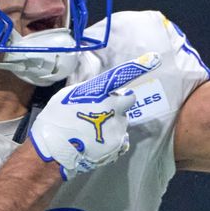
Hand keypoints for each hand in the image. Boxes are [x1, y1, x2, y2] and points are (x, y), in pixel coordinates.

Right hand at [29, 53, 160, 179]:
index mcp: (99, 92)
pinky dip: (111, 139)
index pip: (120, 76)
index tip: (155, 58)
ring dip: (112, 123)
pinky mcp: (119, 145)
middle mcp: (113, 108)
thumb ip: (89, 91)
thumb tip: (100, 90)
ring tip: (91, 132)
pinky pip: (120, 138)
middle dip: (119, 103)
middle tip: (102, 111)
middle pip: (127, 100)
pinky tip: (95, 142)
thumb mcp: (68, 97)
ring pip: (121, 121)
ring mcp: (118, 127)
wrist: (54, 152)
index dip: (138, 67)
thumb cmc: (56, 121)